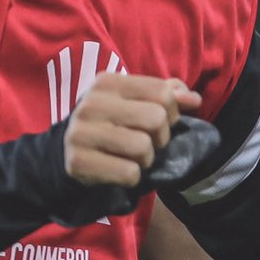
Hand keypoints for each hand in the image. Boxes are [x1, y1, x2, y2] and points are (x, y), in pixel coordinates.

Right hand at [63, 74, 202, 187]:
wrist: (66, 152)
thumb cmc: (112, 123)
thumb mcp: (135, 102)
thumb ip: (167, 94)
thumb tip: (193, 99)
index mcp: (107, 82)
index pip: (162, 92)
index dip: (172, 112)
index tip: (160, 122)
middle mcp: (91, 104)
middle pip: (156, 118)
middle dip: (160, 136)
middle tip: (146, 142)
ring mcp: (81, 133)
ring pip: (143, 147)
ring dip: (147, 159)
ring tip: (132, 157)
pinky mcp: (78, 161)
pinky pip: (129, 173)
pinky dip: (132, 177)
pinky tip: (119, 170)